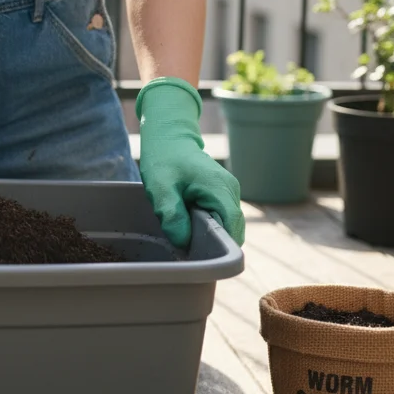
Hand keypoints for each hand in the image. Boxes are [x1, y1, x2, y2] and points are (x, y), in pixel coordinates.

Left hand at [136, 78, 245, 247]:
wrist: (169, 138)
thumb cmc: (164, 159)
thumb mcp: (160, 188)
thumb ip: (171, 214)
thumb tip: (184, 242)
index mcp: (220, 188)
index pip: (232, 226)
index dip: (220, 244)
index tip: (201, 254)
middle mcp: (231, 190)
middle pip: (232, 228)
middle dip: (214, 242)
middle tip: (187, 246)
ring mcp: (230, 192)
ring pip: (227, 225)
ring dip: (210, 233)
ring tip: (186, 231)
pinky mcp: (224, 194)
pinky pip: (221, 217)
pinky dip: (209, 225)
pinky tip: (189, 223)